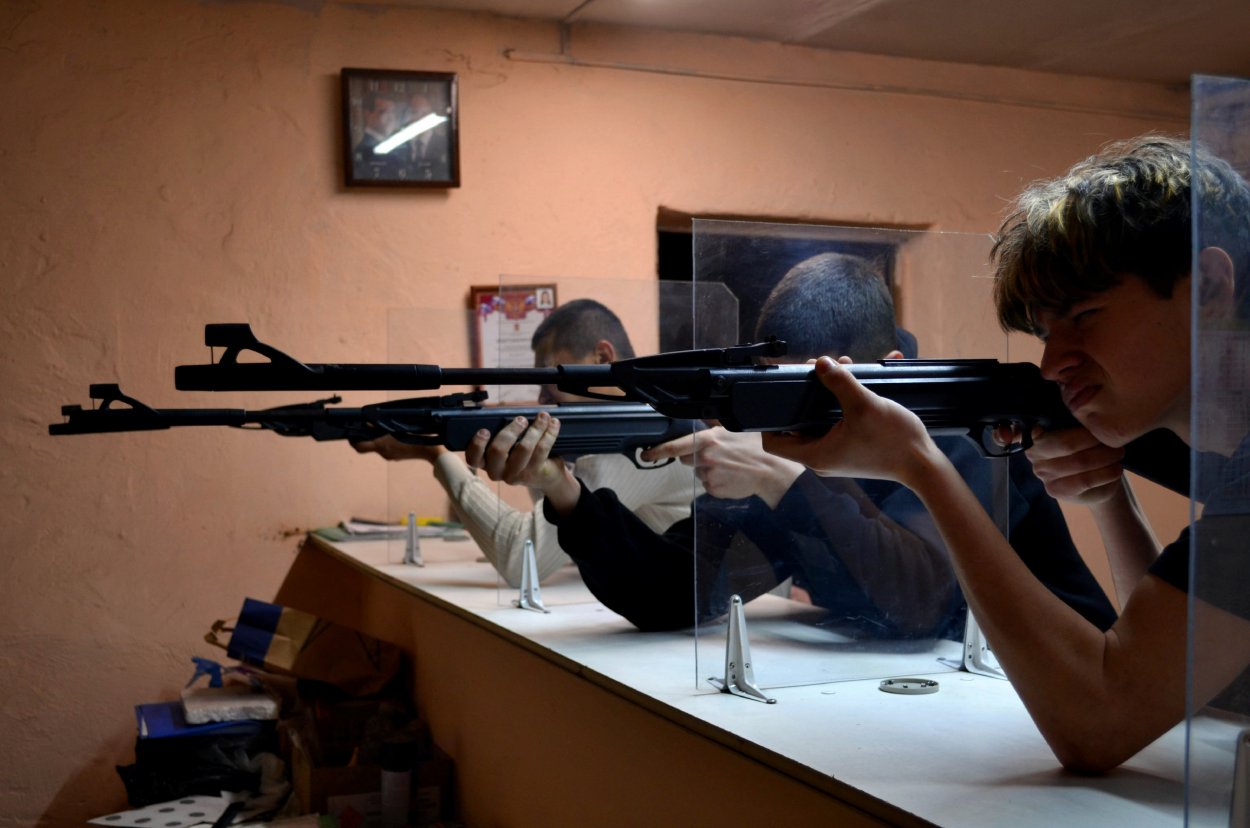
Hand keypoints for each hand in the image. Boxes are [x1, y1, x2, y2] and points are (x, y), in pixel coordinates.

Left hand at [351, 435, 446, 462]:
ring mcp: (389, 456)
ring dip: (378, 441)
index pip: (360, 448)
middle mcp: (383, 453)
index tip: (351, 437)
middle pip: (369, 447)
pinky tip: (393, 438)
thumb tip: (368, 424)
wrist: (426, 450)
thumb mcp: (394, 429)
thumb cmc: (411, 438)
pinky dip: (386, 444)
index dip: (353, 442)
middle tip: (368, 429)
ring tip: (384, 432)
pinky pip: (386, 450)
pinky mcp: (395, 457)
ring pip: (378, 448)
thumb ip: (378, 427)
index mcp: (381, 446)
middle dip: (368, 439)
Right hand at [463, 412, 579, 511]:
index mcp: (486, 463)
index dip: (477, 444)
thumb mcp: (507, 447)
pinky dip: (549, 433)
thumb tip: (512, 415)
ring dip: (535, 429)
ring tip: (542, 417)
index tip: (484, 430)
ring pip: (523, 448)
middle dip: (510, 431)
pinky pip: (542, 449)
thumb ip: (503, 435)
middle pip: (498, 450)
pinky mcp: (534, 473)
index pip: (473, 458)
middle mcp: (498, 472)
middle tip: (521, 419)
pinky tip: (553, 423)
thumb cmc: (521, 455)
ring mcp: (516, 475)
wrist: (545, 476)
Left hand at [640, 426, 802, 505]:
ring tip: (729, 465)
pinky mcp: (714, 490)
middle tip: (716, 455)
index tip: (646, 454)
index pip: (676, 445)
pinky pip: (708, 485)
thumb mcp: (736, 429)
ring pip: (698, 472)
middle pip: (685, 458)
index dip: (658, 450)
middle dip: (695, 456)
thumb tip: (702, 424)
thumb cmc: (758, 448)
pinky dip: (716, 481)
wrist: (772, 472)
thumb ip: (715, 428)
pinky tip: (731, 475)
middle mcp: (706, 458)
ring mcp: (709, 476)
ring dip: (708, 469)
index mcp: (709, 440)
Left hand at [762, 356, 934, 485]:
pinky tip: (863, 376)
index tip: (777, 396)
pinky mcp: (853, 447)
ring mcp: (839, 453)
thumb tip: (820, 363)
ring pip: (821, 419)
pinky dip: (846, 400)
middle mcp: (823, 457)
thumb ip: (841, 383)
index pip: (773, 443)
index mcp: (816, 454)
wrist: (925, 464)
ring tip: (844, 368)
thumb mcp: (864, 405)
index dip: (768, 422)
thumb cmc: (893, 441)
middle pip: (798, 424)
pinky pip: (841, 420)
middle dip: (806, 394)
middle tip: (818, 370)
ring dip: (829, 393)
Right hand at [1025, 425, 1124, 505]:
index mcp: (1035, 433)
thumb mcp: (1080, 427)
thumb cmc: (1087, 446)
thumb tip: (1084, 404)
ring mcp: (1043, 474)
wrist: (1094, 479)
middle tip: (1115, 438)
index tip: (1085, 420)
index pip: (1042, 426)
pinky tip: (1115, 468)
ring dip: (1106, 456)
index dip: (1058, 425)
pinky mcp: (1056, 490)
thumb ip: (1076, 417)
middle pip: (1067, 444)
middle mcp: (1033, 454)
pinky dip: (1106, 473)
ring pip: (1080, 462)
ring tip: (1118, 453)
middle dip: (1096, 439)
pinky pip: (1086, 480)